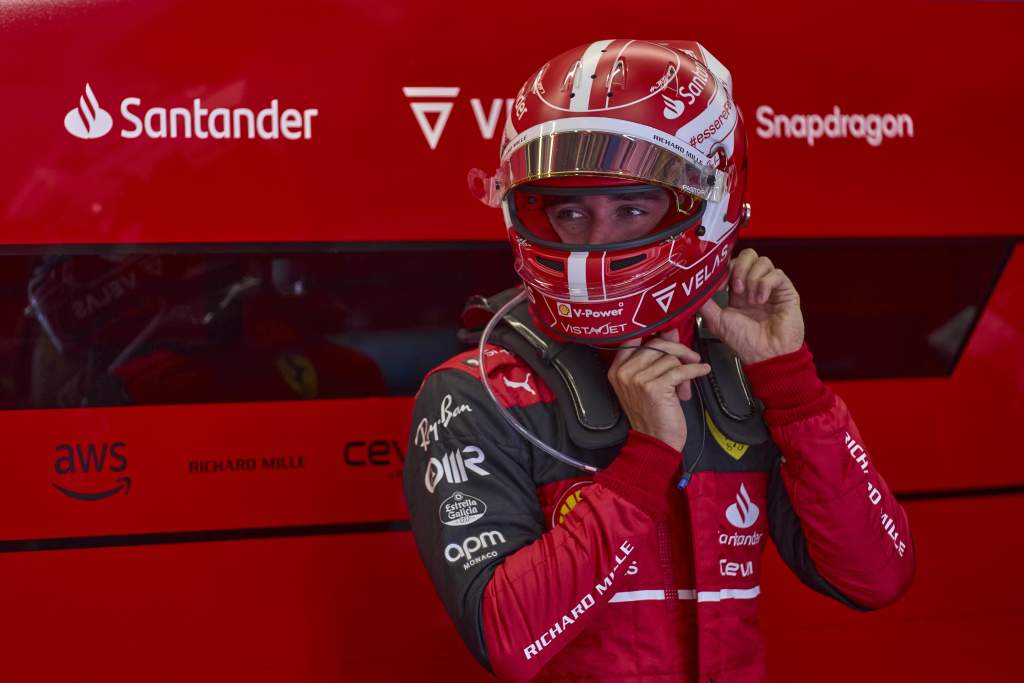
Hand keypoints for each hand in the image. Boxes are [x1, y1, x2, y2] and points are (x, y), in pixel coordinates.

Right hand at [607, 328, 710, 451]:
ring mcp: (638, 379)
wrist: (655, 442)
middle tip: (690, 358)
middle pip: (656, 344)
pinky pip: (681, 370)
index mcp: (617, 369)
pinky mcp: (655, 387)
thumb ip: (657, 356)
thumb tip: (671, 330)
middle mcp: (624, 372)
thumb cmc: (652, 414)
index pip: (634, 339)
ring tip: (687, 381)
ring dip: (685, 367)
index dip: (655, 335)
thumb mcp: (648, 382)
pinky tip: (702, 371)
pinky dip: (695, 370)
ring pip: (670, 358)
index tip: (670, 337)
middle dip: (678, 350)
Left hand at [698, 248, 804, 364]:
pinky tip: (761, 299)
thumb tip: (692, 291)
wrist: (766, 356)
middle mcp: (754, 287)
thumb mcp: (717, 321)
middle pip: (748, 255)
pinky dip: (765, 284)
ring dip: (752, 278)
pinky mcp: (786, 292)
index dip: (724, 269)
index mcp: (737, 292)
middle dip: (738, 268)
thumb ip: (705, 304)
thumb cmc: (746, 344)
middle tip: (735, 288)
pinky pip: (777, 274)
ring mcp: (770, 288)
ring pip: (762, 261)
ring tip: (751, 299)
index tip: (718, 283)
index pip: (732, 264)